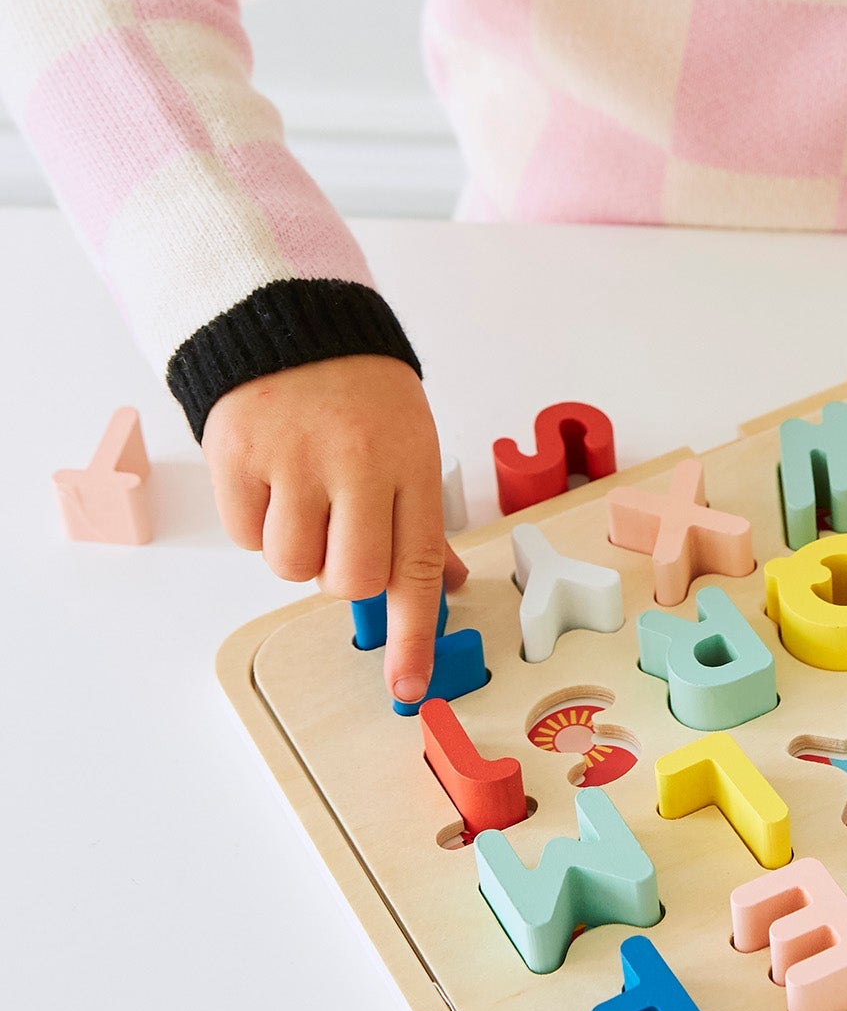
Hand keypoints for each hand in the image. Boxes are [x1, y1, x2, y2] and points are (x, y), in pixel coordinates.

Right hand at [203, 354, 466, 703]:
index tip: (407, 687)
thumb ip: (422, 519)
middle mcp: (355, 464)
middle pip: (349, 581)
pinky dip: (255, 523)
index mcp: (410, 463)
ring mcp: (293, 460)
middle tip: (341, 530)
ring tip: (304, 493)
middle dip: (344, 575)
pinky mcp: (238, 456)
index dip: (413, 635)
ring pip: (291, 567)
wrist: (295, 323)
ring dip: (296, 549)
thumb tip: (446, 588)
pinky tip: (270, 478)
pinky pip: (244, 537)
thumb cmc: (363, 394)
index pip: (417, 566)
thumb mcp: (412, 444)